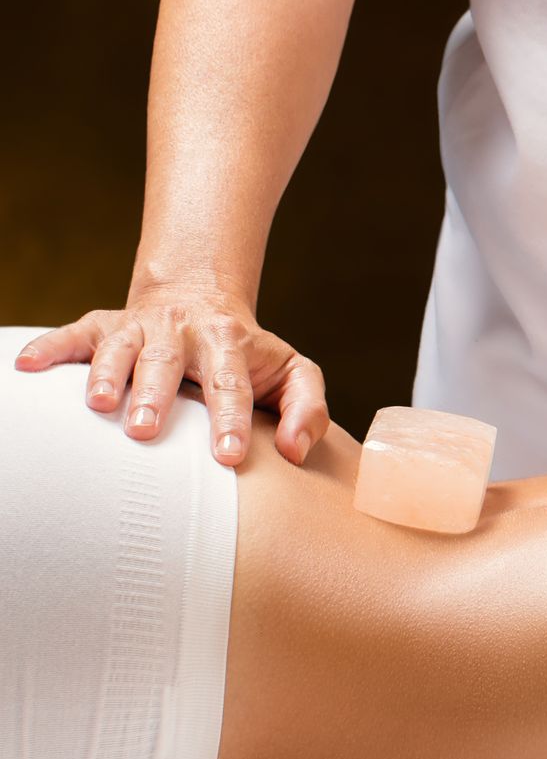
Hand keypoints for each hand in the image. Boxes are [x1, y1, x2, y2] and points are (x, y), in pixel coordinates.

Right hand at [13, 286, 329, 466]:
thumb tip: (293, 451)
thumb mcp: (293, 373)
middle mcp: (182, 331)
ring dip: (106, 375)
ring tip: (99, 405)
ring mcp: (138, 327)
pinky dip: (48, 350)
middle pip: (166, 363)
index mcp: (230, 344)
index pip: (232, 385)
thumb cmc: (249, 355)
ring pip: (119, 349)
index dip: (230, 421)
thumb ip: (306, 409)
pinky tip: (25, 367)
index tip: (228, 457)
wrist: (201, 300)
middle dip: (155, 396)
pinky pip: (71, 336)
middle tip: (144, 431)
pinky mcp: (103, 325)